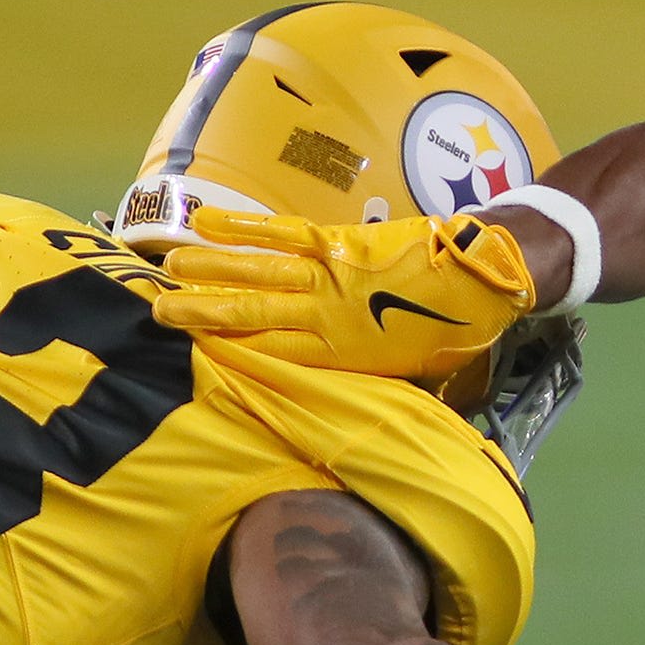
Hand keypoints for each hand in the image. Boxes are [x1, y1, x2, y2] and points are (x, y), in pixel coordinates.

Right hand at [149, 207, 534, 378]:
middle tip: (155, 313)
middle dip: (202, 314)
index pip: (271, 357)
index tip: (185, 353)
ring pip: (258, 273)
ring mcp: (330, 273)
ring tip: (167, 272)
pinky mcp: (340, 239)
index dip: (227, 354)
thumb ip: (380, 391)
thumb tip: (369, 421)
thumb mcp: (418, 380)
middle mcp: (326, 315)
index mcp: (341, 355)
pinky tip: (207, 222)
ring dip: (210, 271)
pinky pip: (283, 232)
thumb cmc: (457, 333)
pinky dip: (244, 227)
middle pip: (251, 316)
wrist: (488, 278)